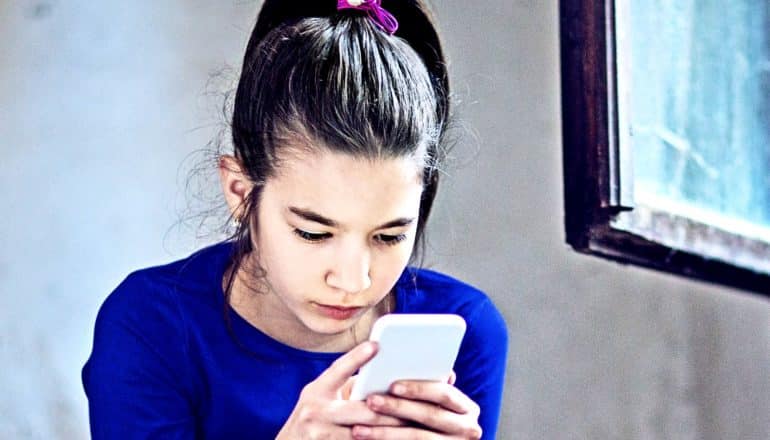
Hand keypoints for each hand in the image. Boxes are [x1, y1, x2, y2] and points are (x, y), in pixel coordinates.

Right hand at [275, 342, 405, 439]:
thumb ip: (347, 387)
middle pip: (360, 409)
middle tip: (413, 402)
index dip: (356, 357)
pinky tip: (397, 438)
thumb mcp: (322, 397)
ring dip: (390, 430)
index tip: (376, 345)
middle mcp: (315, 412)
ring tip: (413, 423)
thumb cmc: (314, 417)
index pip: (337, 370)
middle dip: (389, 407)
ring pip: (364, 433)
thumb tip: (381, 375)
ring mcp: (321, 436)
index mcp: (316, 392)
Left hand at [351, 373, 481, 438]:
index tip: (392, 385)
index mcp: (467, 408)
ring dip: (385, 432)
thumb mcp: (432, 401)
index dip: (418, 388)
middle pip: (430, 415)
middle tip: (371, 401)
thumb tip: (406, 359)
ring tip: (358, 429)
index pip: (444, 393)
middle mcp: (469, 429)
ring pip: (418, 438)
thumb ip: (427, 384)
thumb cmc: (428, 416)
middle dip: (398, 408)